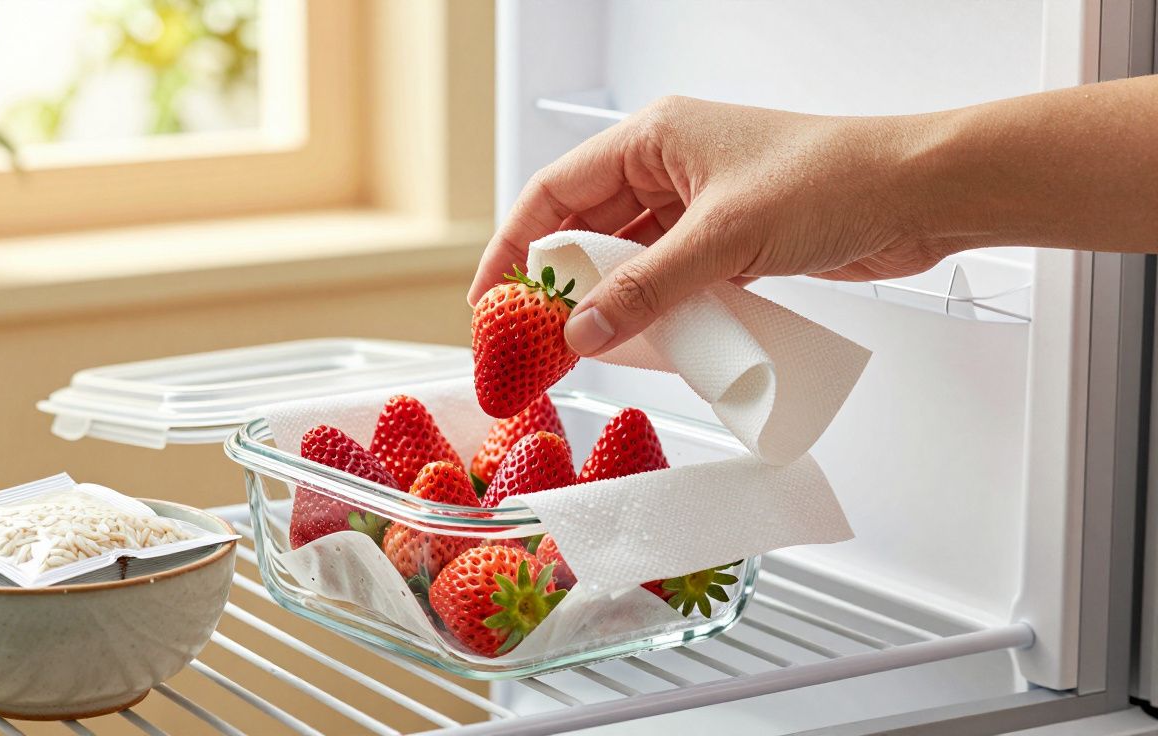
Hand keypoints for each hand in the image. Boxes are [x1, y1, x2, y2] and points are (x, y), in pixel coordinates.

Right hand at [467, 96, 952, 356]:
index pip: (555, 192)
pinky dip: (652, 308)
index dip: (515, 245)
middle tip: (533, 337)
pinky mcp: (728, 239)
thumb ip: (650, 288)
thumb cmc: (835, 179)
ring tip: (582, 348)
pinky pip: (669, 277)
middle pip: (586, 229)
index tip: (491, 297)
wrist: (918, 194)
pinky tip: (643, 339)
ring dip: (608, 301)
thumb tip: (585, 331)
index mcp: (654, 138)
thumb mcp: (725, 237)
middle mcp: (668, 167)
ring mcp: (698, 205)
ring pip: (628, 258)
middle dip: (559, 283)